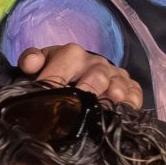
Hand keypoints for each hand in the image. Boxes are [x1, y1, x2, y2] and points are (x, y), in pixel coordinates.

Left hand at [17, 45, 145, 109]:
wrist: (81, 68)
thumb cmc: (57, 68)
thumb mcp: (42, 61)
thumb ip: (30, 60)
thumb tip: (31, 63)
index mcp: (71, 54)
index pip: (61, 70)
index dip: (52, 86)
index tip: (44, 104)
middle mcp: (95, 62)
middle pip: (96, 76)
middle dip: (88, 91)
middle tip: (79, 108)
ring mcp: (115, 74)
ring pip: (118, 83)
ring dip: (115, 94)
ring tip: (110, 102)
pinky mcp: (129, 85)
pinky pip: (134, 92)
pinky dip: (131, 101)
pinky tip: (124, 110)